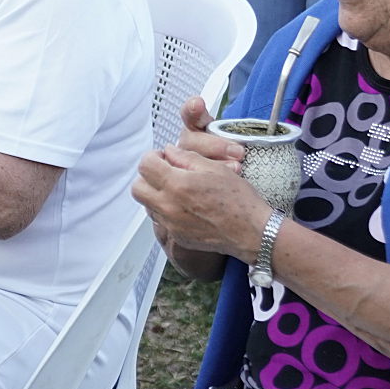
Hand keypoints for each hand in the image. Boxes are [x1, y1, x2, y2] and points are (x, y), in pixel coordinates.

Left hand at [132, 98, 274, 259]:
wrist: (251, 233)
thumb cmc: (239, 199)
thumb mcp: (215, 168)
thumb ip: (186, 158)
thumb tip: (169, 151)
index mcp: (177, 185)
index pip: (145, 166)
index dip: (153, 157)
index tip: (164, 157)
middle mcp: (169, 207)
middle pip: (137, 188)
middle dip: (148, 177)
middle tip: (165, 172)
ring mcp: (171, 225)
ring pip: (147, 205)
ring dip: (155, 194)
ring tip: (177, 189)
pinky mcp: (177, 237)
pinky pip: (160, 220)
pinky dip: (166, 210)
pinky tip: (185, 206)